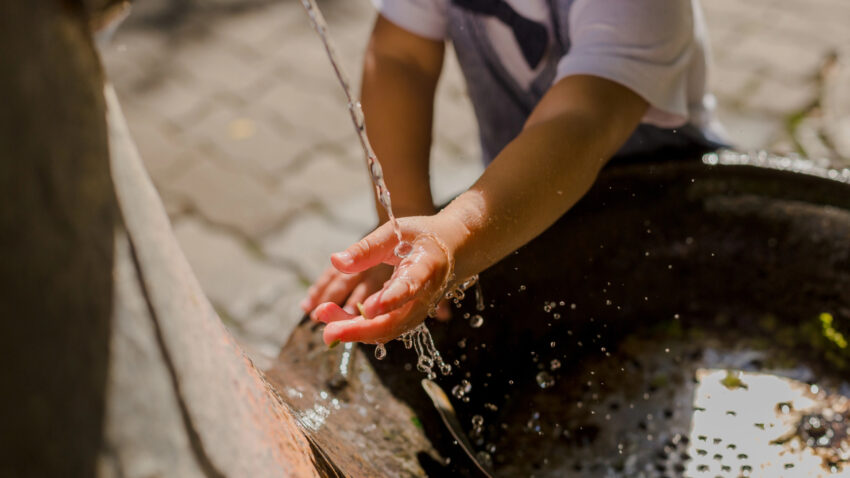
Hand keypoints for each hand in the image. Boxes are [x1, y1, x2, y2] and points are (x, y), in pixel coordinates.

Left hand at [312, 216, 457, 344]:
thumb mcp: (395, 232)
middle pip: (393, 321)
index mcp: (425, 268)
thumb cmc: (422, 237)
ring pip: (384, 330)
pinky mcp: (406, 318)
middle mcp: (423, 297)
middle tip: (327, 330)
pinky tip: (333, 319)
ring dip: (352, 329)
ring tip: (321, 316)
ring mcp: (416, 312)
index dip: (390, 299)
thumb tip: (336, 261)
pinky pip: (382, 329)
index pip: (409, 287)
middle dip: (359, 329)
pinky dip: (357, 328)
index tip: (369, 308)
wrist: (452, 250)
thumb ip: (366, 248)